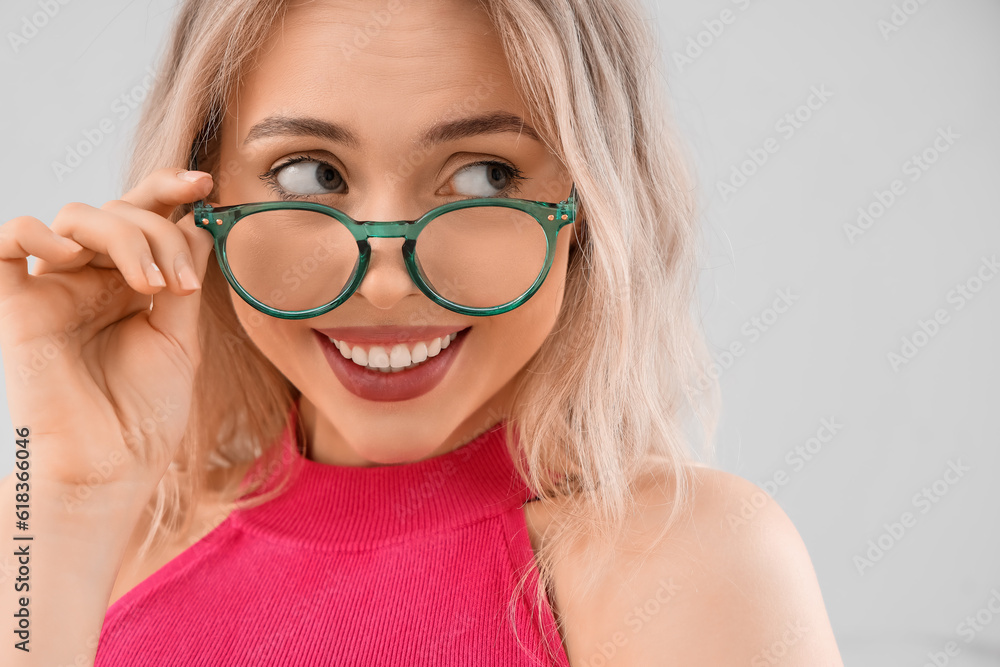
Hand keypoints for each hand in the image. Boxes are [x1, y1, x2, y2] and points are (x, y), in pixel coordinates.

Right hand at [0, 168, 215, 506]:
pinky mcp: (15, 304)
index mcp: (131, 283)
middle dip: (159, 231)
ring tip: (150, 287)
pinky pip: (7, 241)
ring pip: (76, 216)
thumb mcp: (180, 336)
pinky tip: (75, 259)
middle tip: (178, 282)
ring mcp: (53, 287)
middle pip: (118, 211)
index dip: (169, 189)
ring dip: (123, 237)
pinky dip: (39, 233)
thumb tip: (198, 221)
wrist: (111, 466)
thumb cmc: (146, 412)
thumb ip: (184, 276)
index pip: (143, 216)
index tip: (204, 184)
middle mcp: (91, 278)